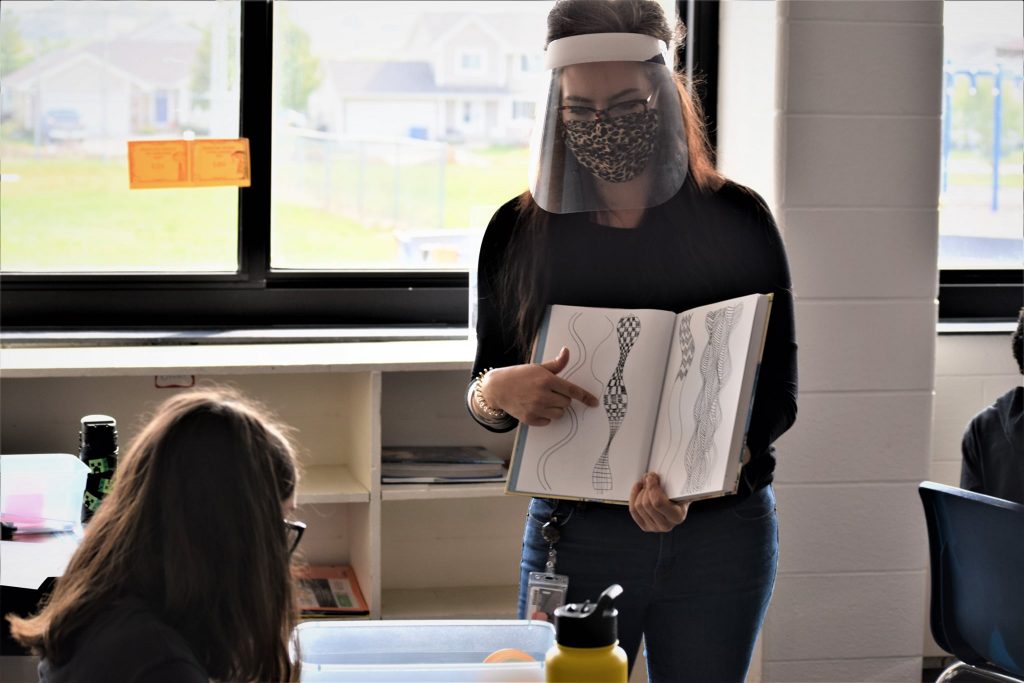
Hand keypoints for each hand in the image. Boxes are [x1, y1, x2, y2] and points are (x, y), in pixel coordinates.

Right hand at [483, 347, 598, 426]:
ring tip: (542, 400)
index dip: (585, 397)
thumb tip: (567, 351)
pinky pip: (548, 421)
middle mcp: (542, 395)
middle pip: (566, 403)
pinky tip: (535, 407)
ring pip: (559, 413)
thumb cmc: (519, 375)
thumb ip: (556, 364)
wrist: (497, 388)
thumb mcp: (538, 367)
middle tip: (550, 392)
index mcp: (547, 380)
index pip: (572, 390)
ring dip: (555, 408)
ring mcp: (536, 408)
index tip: (594, 403)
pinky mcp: (530, 419)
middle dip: (562, 398)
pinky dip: (545, 416)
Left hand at [629, 473, 689, 532]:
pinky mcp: (645, 526)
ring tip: (644, 483)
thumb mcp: (680, 489)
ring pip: (638, 507)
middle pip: (646, 504)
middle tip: (648, 478)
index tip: (652, 477)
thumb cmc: (680, 496)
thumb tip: (654, 476)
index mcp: (677, 516)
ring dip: (639, 492)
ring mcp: (655, 528)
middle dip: (646, 488)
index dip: (652, 487)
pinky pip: (633, 511)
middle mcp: (666, 525)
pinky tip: (638, 489)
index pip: (658, 503)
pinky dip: (633, 497)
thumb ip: (670, 483)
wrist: (679, 506)